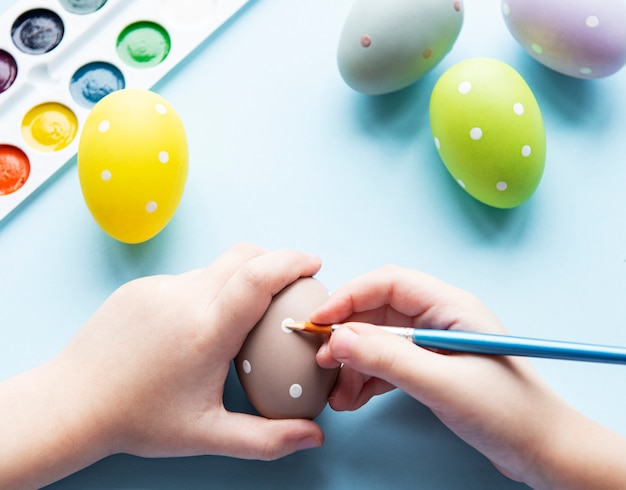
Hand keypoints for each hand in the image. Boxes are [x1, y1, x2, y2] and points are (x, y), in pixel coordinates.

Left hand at [0, 243, 323, 488]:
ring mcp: (159, 287)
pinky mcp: (140, 287)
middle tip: (292, 281)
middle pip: (243, 256)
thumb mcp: (207, 435)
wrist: (70, 403)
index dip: (292, 261)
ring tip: (242, 317)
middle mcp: (184, 297)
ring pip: (214, 268)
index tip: (314, 264)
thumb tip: (314, 436)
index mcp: (207, 329)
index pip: (259, 276)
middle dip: (275, 260)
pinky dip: (207, 292)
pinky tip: (196, 328)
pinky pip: (186, 279)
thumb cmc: (138, 421)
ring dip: (239, 280)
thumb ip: (268, 439)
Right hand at [313, 265, 625, 488]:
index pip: (389, 282)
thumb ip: (388, 359)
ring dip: (355, 362)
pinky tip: (355, 398)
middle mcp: (440, 318)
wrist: (543, 450)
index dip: (350, 296)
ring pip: (379, 339)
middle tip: (324, 361)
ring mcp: (435, 344)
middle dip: (348, 335)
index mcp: (451, 306)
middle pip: (379, 311)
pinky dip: (368, 378)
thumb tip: (339, 339)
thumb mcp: (442, 383)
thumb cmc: (508, 412)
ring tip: (340, 393)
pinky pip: (389, 363)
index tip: (320, 319)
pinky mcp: (432, 368)